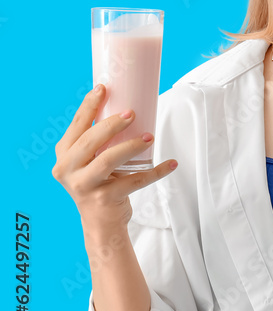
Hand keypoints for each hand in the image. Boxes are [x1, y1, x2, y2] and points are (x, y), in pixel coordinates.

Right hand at [51, 84, 176, 241]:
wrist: (101, 222)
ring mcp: (84, 185)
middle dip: (111, 124)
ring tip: (149, 136)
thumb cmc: (100, 183)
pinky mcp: (103, 199)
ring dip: (130, 146)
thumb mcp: (91, 161)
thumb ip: (99, 141)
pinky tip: (171, 163)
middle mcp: (68, 170)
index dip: (89, 105)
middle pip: (90, 141)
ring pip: (107, 160)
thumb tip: (126, 108)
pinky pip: (134, 181)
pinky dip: (156, 171)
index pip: (76, 125)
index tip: (103, 88)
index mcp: (64, 155)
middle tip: (132, 113)